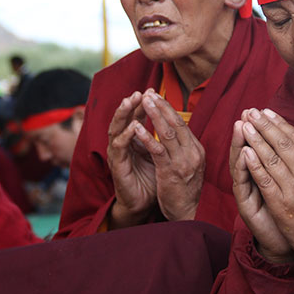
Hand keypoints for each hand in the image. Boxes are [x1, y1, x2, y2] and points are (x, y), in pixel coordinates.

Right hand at [106, 91, 156, 226]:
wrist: (143, 203)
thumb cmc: (152, 179)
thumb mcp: (160, 155)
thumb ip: (163, 139)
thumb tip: (177, 122)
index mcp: (133, 140)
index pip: (136, 117)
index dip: (144, 104)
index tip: (153, 90)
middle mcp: (122, 144)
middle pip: (124, 118)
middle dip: (131, 104)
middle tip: (139, 91)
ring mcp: (117, 153)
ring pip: (116, 128)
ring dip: (123, 114)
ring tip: (130, 101)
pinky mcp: (117, 165)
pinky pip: (119, 147)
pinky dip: (126, 135)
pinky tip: (133, 126)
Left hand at [132, 90, 204, 221]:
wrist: (189, 213)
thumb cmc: (186, 190)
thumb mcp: (190, 165)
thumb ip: (184, 148)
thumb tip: (174, 130)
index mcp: (197, 149)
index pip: (182, 124)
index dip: (168, 109)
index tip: (156, 96)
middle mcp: (192, 153)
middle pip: (177, 124)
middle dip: (161, 107)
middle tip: (148, 93)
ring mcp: (183, 162)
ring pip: (168, 133)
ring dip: (154, 116)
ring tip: (143, 103)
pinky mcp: (171, 172)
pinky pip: (158, 151)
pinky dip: (147, 138)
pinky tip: (137, 128)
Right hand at [230, 119, 293, 263]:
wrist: (284, 244)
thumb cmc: (290, 215)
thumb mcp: (291, 187)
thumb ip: (288, 167)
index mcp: (265, 174)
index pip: (261, 147)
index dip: (261, 129)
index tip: (262, 111)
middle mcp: (253, 181)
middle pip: (248, 150)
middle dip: (249, 131)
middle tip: (248, 113)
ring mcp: (248, 192)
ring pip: (241, 164)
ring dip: (241, 144)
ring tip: (241, 126)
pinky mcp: (246, 206)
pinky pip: (243, 184)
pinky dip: (244, 169)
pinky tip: (244, 155)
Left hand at [237, 108, 293, 258]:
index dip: (281, 124)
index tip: (268, 112)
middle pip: (283, 144)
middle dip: (266, 126)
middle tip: (252, 112)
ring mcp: (293, 189)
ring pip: (272, 159)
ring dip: (256, 140)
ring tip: (244, 125)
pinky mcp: (281, 204)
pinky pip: (266, 181)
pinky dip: (255, 165)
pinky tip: (245, 152)